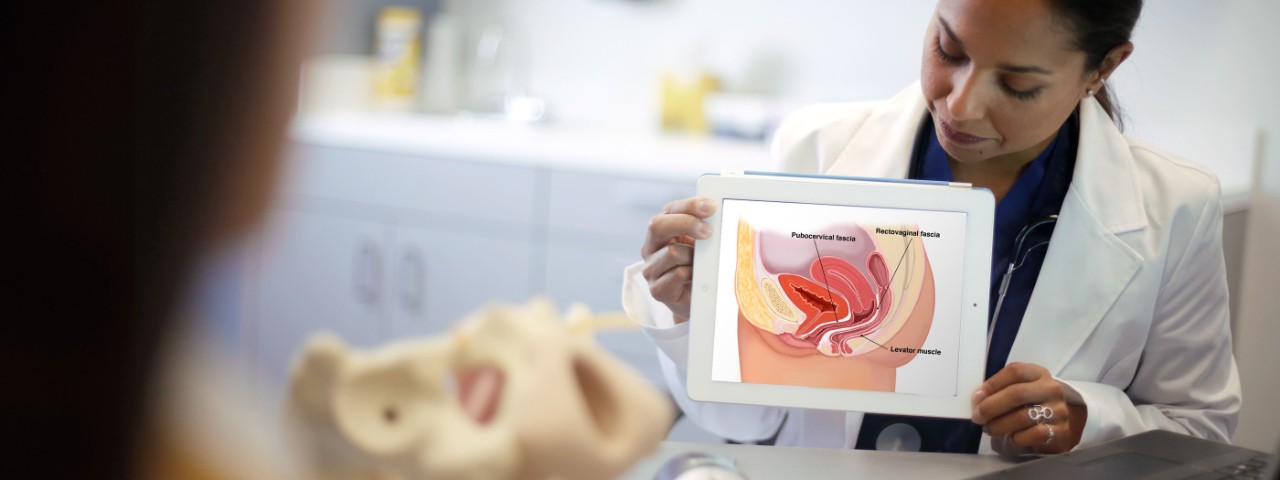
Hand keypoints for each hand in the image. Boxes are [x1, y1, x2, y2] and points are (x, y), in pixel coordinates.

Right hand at [639, 197, 716, 323]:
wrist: (696, 300)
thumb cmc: (698, 266)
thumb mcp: (700, 243)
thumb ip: (703, 227)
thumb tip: (718, 213)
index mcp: (662, 230)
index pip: (669, 209)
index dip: (689, 206)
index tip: (711, 207)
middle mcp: (650, 247)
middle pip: (658, 225)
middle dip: (686, 224)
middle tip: (708, 231)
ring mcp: (650, 269)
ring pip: (672, 252)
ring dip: (693, 257)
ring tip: (701, 265)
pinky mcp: (657, 289)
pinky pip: (677, 274)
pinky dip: (692, 274)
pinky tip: (696, 278)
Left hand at [971, 362, 1085, 453]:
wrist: (1057, 425)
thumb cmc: (1030, 404)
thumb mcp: (1019, 390)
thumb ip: (1001, 390)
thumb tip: (977, 399)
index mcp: (1038, 373)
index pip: (1015, 371)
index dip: (993, 384)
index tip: (976, 397)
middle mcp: (1051, 389)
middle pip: (1017, 393)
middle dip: (991, 406)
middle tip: (977, 417)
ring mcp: (1059, 410)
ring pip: (1023, 416)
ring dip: (999, 425)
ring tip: (988, 429)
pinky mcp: (1061, 431)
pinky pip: (1034, 434)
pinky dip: (1017, 438)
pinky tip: (1010, 438)